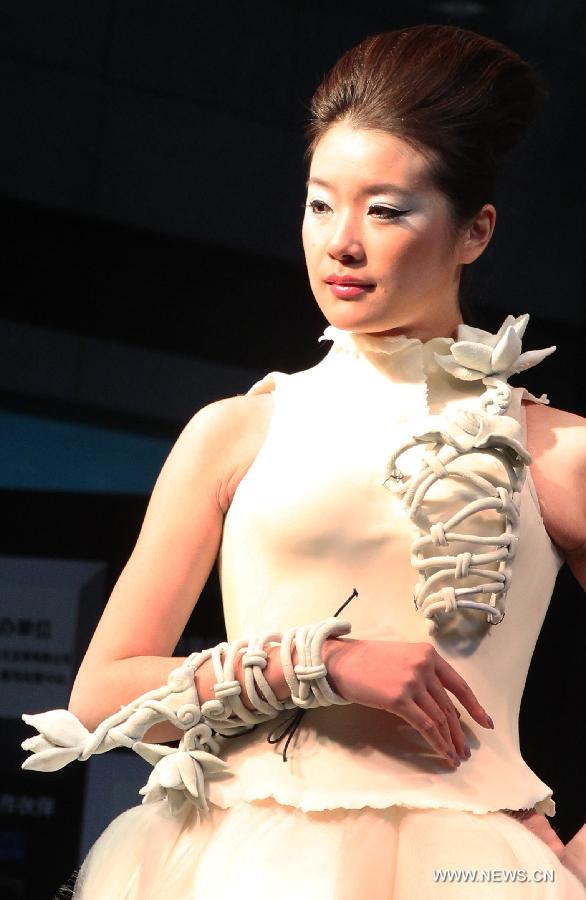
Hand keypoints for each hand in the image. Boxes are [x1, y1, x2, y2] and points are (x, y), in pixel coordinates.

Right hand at [323, 637, 492, 767]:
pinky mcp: (399, 699)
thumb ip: (424, 676)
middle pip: (449, 706)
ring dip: (450, 741)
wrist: (341, 662)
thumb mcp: (403, 659)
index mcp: (428, 654)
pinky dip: (438, 743)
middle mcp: (424, 666)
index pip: (459, 684)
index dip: (474, 706)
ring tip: (456, 756)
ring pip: (440, 719)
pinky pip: (426, 726)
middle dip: (460, 731)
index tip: (485, 723)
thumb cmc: (369, 661)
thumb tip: (445, 708)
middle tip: (466, 749)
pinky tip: (443, 754)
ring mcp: (412, 682)